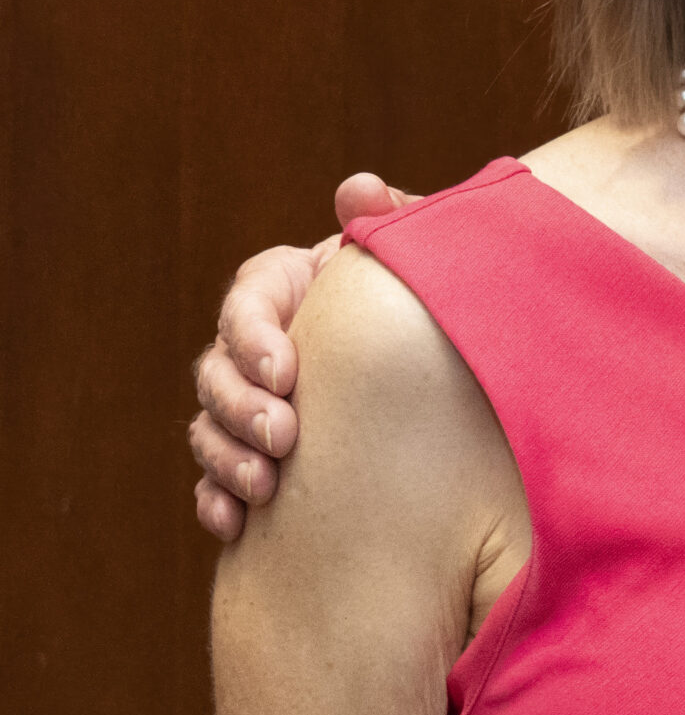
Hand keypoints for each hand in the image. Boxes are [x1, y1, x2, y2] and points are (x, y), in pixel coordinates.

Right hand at [188, 175, 411, 540]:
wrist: (445, 361)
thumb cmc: (426, 300)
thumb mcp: (414, 257)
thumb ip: (390, 218)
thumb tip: (359, 189)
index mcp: (283, 290)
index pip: (245, 304)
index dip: (254, 337)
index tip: (288, 370)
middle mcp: (255, 347)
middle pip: (216, 372)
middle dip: (242, 407)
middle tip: (285, 436)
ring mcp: (250, 403)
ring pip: (209, 428)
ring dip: (226, 458)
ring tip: (265, 485)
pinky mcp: (258, 454)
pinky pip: (217, 481)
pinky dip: (217, 502)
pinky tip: (235, 525)